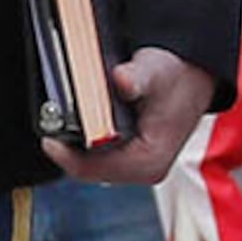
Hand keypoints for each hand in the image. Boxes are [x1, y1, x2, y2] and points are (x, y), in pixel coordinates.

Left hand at [43, 46, 211, 187]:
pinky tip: (78, 125)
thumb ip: (138, 76)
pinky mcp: (131, 159)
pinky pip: (97, 158)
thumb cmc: (176, 76)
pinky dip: (85, 143)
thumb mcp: (156, 70)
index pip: (94, 170)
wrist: (193, 77)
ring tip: (61, 123)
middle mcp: (144, 169)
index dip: (66, 155)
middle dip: (68, 149)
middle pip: (88, 170)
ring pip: (91, 165)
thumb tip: (123, 80)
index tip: (48, 136)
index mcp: (150, 160)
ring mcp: (137, 166)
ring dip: (75, 146)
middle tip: (51, 124)